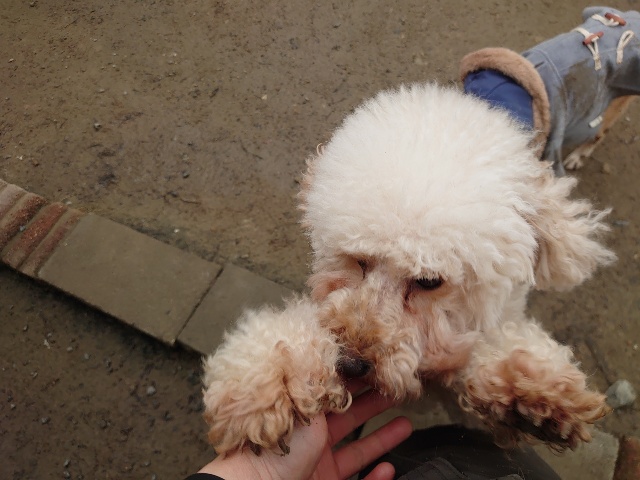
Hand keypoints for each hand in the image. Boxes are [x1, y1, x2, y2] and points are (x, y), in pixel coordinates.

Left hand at [198, 387, 411, 479]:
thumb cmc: (275, 444)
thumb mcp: (304, 401)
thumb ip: (324, 380)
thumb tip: (345, 354)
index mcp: (303, 410)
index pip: (335, 388)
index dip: (358, 377)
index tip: (379, 366)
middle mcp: (311, 435)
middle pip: (350, 415)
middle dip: (375, 401)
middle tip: (397, 389)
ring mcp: (319, 463)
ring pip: (358, 447)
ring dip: (382, 436)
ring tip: (405, 424)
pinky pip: (356, 479)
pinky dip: (375, 477)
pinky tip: (388, 469)